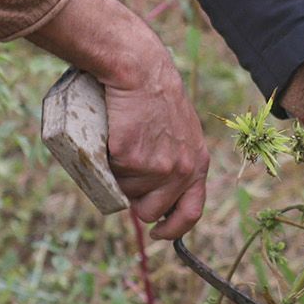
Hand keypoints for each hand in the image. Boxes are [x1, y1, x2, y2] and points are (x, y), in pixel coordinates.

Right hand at [100, 49, 209, 240]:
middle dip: (135, 201)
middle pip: (150, 212)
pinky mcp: (130, 158)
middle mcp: (181, 170)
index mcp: (197, 164)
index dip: (173, 230)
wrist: (141, 70)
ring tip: (124, 141)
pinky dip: (106, 159)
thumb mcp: (181, 132)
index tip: (158, 233)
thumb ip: (177, 160)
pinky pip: (109, 174)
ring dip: (119, 176)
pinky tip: (114, 134)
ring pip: (125, 194)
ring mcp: (156, 167)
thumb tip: (158, 191)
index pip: (191, 214)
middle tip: (129, 173)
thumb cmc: (155, 97)